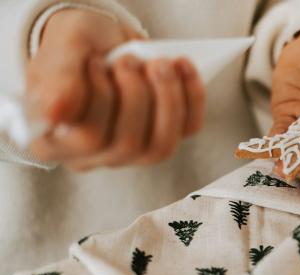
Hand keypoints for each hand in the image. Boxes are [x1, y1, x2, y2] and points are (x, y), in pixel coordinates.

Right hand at [27, 9, 204, 170]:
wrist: (100, 41)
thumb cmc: (74, 50)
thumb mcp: (59, 53)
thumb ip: (57, 81)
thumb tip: (55, 114)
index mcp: (57, 142)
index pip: (88, 140)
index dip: (100, 100)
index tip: (96, 63)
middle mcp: (95, 156)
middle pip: (127, 146)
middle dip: (136, 97)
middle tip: (129, 59)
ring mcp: (133, 153)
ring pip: (161, 146)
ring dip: (168, 100)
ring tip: (160, 64)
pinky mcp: (165, 137)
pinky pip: (188, 129)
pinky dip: (192, 97)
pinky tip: (183, 67)